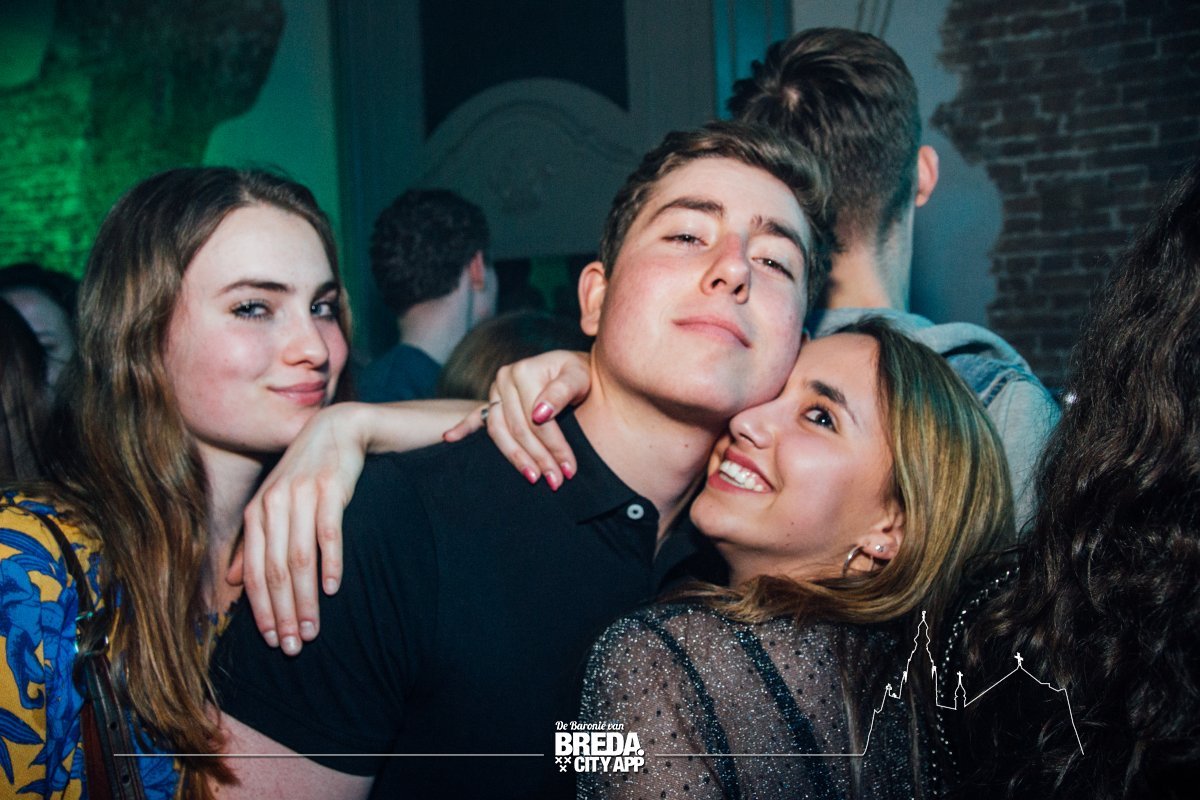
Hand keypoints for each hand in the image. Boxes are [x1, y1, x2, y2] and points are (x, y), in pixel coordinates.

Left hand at [231, 403, 368, 654]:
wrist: (336, 430)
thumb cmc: (304, 473)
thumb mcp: (272, 504)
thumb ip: (253, 541)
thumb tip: (231, 581)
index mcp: (257, 513)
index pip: (255, 572)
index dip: (261, 611)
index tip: (273, 641)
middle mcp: (273, 505)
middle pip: (275, 572)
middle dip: (283, 614)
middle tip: (295, 646)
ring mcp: (301, 496)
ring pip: (299, 558)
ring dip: (305, 600)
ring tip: (314, 629)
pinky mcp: (331, 489)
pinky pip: (328, 533)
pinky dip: (330, 563)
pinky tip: (333, 589)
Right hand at [445, 350, 590, 488]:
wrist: (573, 368)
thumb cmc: (579, 373)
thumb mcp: (578, 377)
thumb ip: (561, 392)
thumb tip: (540, 414)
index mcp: (522, 371)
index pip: (536, 420)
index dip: (554, 447)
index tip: (569, 469)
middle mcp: (504, 380)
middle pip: (518, 429)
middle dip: (538, 458)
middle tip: (556, 481)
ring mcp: (495, 392)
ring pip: (500, 432)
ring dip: (515, 458)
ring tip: (533, 478)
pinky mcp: (492, 402)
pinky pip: (475, 418)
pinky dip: (463, 429)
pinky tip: (450, 438)